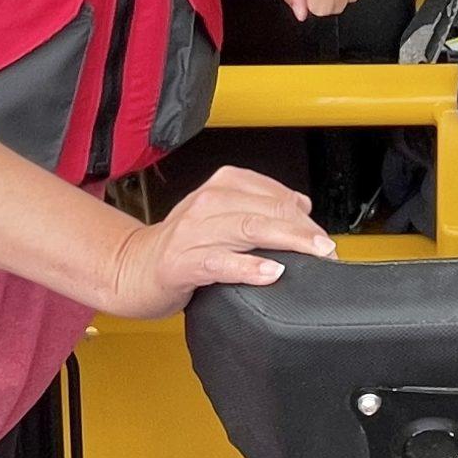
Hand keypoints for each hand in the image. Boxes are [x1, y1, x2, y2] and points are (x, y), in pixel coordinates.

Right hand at [101, 165, 333, 318]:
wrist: (131, 268)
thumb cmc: (181, 244)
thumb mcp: (223, 216)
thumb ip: (261, 206)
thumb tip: (302, 206)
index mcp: (223, 185)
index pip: (276, 194)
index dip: (306, 217)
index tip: (325, 238)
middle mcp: (208, 202)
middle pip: (268, 210)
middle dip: (304, 231)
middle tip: (327, 249)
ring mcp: (193, 231)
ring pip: (249, 229)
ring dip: (288, 242)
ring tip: (312, 254)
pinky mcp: (181, 262)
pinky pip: (220, 262)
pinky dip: (248, 267)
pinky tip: (271, 272)